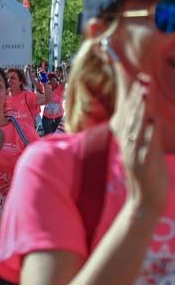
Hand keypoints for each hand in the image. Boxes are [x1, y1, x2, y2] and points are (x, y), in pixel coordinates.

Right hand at [120, 79, 168, 212]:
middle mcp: (130, 146)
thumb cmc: (148, 179)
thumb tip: (152, 120)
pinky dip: (150, 133)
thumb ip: (148, 137)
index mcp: (130, 143)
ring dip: (142, 110)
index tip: (141, 81)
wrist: (144, 203)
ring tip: (146, 94)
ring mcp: (136, 154)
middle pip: (133, 118)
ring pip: (137, 128)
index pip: (131, 116)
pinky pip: (147, 145)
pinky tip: (154, 121)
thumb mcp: (146, 154)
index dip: (136, 99)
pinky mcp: (144, 164)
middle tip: (142, 81)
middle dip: (139, 99)